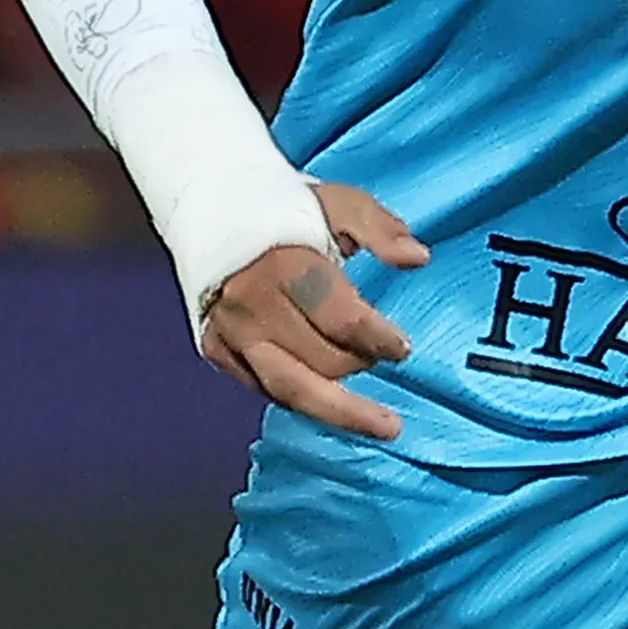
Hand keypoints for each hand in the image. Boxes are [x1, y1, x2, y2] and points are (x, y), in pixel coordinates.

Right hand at [195, 179, 429, 439]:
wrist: (209, 205)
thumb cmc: (284, 207)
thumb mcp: (339, 202)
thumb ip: (380, 229)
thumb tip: (418, 258)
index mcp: (284, 266)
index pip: (341, 320)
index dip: (379, 339)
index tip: (403, 347)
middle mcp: (252, 305)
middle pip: (321, 361)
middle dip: (361, 364)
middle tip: (382, 357)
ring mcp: (230, 333)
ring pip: (292, 390)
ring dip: (341, 411)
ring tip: (383, 426)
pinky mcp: (217, 349)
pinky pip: (266, 390)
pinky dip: (304, 399)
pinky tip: (333, 405)